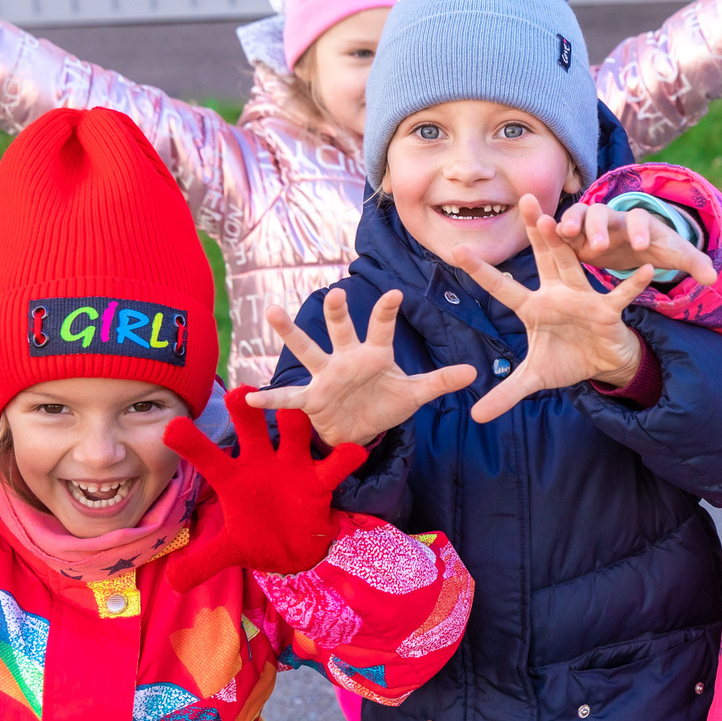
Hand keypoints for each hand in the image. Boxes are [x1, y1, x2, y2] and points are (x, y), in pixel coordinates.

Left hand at [164, 388, 367, 582]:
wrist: (295, 550)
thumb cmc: (258, 538)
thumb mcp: (230, 552)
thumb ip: (204, 563)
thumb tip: (176, 584)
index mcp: (232, 478)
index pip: (207, 457)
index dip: (190, 443)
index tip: (172, 428)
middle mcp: (260, 463)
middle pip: (251, 428)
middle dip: (246, 410)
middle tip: (241, 394)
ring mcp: (291, 467)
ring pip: (293, 432)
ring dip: (294, 420)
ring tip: (293, 411)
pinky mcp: (319, 480)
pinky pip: (333, 465)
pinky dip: (345, 458)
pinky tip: (353, 452)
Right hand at [250, 290, 478, 448]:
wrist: (360, 429)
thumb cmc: (385, 403)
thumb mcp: (415, 395)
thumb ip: (440, 382)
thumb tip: (474, 371)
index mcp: (374, 354)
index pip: (381, 328)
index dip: (387, 312)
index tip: (395, 293)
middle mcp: (347, 358)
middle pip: (341, 330)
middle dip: (337, 313)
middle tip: (334, 291)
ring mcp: (326, 376)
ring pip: (308, 350)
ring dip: (290, 332)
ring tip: (272, 310)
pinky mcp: (312, 398)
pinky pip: (289, 396)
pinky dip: (270, 398)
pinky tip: (248, 397)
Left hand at [451, 196, 660, 422]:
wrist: (602, 364)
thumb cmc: (567, 360)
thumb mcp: (535, 379)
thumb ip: (506, 393)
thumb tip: (476, 416)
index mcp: (534, 307)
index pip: (502, 287)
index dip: (480, 271)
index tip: (456, 250)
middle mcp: (557, 294)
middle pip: (542, 257)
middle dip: (534, 230)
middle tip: (524, 199)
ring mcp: (583, 298)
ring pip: (573, 265)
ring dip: (567, 243)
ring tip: (559, 219)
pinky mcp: (608, 310)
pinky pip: (620, 296)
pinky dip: (632, 285)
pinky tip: (644, 271)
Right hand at [551, 201, 718, 285]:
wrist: (635, 239)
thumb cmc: (655, 245)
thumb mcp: (674, 253)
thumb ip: (694, 263)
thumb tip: (714, 277)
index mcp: (640, 221)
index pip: (640, 219)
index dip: (640, 230)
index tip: (640, 245)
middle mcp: (614, 218)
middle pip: (604, 214)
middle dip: (600, 227)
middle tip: (598, 245)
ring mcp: (592, 223)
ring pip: (579, 215)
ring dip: (571, 222)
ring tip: (563, 233)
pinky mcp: (576, 234)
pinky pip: (561, 228)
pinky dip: (554, 230)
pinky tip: (544, 237)